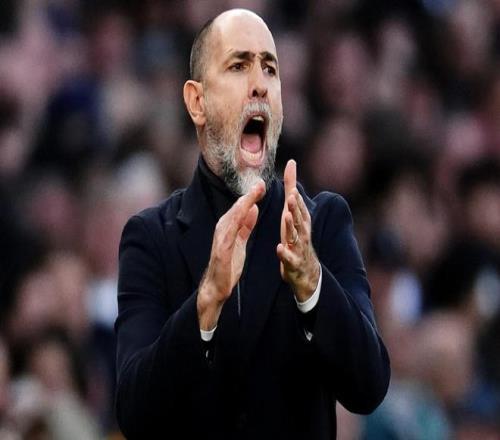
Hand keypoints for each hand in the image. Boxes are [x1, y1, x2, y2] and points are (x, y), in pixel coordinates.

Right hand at [197, 180, 265, 329]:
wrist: (216, 286)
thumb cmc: (228, 264)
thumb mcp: (240, 241)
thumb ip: (246, 225)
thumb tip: (253, 208)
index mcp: (228, 227)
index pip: (241, 208)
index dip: (251, 195)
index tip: (263, 184)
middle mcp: (222, 228)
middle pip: (237, 208)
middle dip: (249, 195)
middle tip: (261, 183)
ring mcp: (221, 237)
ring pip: (233, 216)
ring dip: (244, 203)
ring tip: (255, 193)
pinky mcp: (221, 248)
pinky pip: (231, 230)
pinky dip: (238, 219)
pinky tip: (246, 211)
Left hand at [277, 160, 319, 301]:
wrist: (306, 271)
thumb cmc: (297, 236)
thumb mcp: (294, 212)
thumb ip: (292, 188)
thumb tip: (291, 163)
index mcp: (300, 220)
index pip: (298, 206)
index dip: (295, 196)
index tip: (292, 184)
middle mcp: (302, 232)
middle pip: (298, 218)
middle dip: (295, 207)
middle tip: (290, 197)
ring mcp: (298, 247)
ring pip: (295, 236)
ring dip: (291, 227)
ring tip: (285, 217)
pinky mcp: (293, 263)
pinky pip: (289, 258)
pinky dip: (285, 253)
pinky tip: (280, 248)